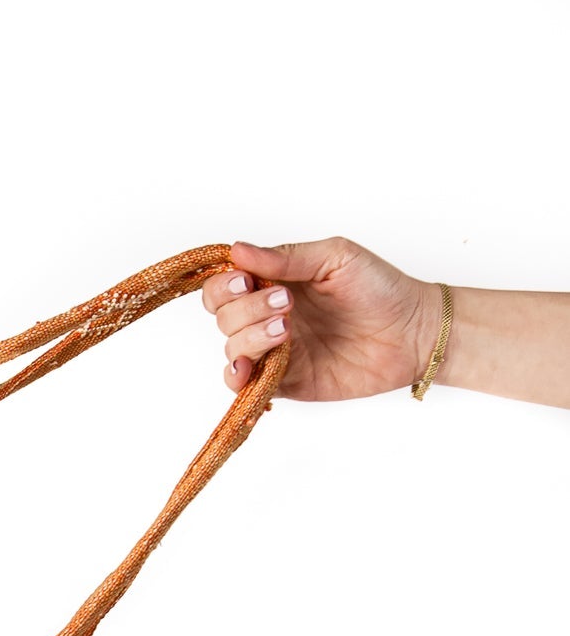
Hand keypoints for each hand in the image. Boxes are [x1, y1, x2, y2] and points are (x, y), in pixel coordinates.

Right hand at [204, 237, 442, 401]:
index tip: (247, 282)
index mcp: (274, 283)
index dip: (225, 285)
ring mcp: (274, 351)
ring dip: (251, 336)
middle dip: (246, 309)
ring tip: (287, 329)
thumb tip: (237, 250)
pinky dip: (238, 376)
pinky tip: (250, 366)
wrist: (413, 333)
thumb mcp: (336, 257)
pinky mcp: (284, 381)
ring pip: (232, 348)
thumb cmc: (381, 288)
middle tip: (286, 303)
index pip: (224, 285)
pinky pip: (244, 385)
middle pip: (223, 316)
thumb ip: (286, 257)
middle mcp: (266, 317)